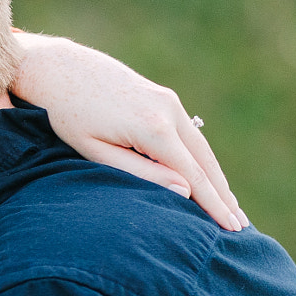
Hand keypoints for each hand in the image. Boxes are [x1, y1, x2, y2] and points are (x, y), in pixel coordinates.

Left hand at [11, 32, 245, 231]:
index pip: (194, 175)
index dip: (214, 204)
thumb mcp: (96, 152)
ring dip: (216, 176)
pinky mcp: (161, 95)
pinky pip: (189, 133)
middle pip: (206, 161)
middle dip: (224, 194)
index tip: (231, 228)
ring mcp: (167, 100)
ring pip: (201, 145)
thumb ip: (140, 173)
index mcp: (153, 128)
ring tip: (229, 204)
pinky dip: (201, 157)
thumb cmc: (66, 115)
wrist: (55, 67)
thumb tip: (184, 192)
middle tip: (240, 225)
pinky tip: (204, 174)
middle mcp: (169, 110)